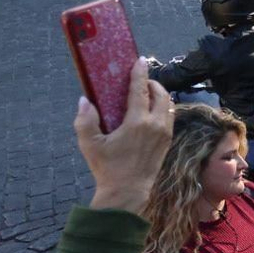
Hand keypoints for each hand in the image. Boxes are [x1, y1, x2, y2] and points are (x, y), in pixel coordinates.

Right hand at [75, 58, 173, 214]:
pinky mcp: (167, 142)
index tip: (140, 60)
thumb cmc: (107, 168)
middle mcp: (156, 125)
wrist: (128, 192)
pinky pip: (169, 118)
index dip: (140, 73)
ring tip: (146, 94)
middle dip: (153, 83)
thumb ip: (85, 119)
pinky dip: (163, 109)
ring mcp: (164, 134)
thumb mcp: (89, 143)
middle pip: (161, 95)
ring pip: (169, 106)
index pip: (141, 90)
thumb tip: (85, 100)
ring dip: (159, 96)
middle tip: (141, 80)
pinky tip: (151, 111)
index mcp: (138, 122)